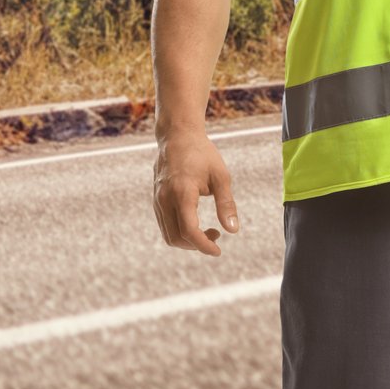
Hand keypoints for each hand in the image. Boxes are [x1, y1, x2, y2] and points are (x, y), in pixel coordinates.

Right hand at [153, 130, 239, 256]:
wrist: (178, 137)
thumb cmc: (203, 155)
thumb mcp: (221, 177)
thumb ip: (226, 204)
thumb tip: (233, 230)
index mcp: (182, 193)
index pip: (189, 230)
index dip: (203, 245)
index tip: (218, 251)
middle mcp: (165, 199)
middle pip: (176, 237)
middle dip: (197, 244)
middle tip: (217, 235)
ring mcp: (158, 200)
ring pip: (168, 234)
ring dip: (187, 240)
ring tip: (209, 231)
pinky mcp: (156, 200)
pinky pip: (164, 225)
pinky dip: (179, 232)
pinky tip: (196, 224)